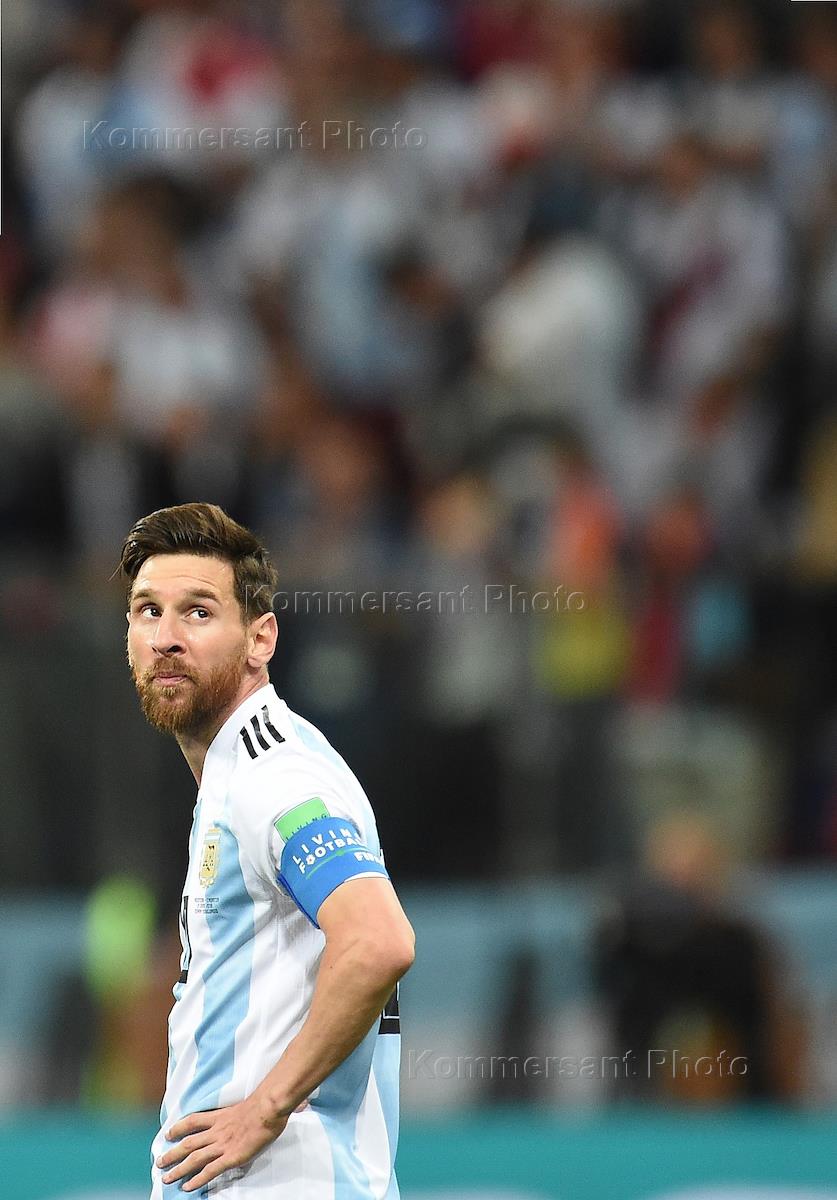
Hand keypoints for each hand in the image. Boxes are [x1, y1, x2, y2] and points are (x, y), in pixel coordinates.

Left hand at [157, 1095, 290, 1191]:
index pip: (193, 1121)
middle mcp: (217, 1131)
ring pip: (194, 1158)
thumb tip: (240, 1117)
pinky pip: (210, 1171)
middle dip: (172, 1153)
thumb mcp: (245, 1105)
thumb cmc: (263, 1105)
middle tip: (160, 1162)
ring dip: (178, 1169)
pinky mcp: (231, 1157)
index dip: (178, 1128)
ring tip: (167, 1178)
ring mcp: (222, 1145)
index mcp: (220, 1117)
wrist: (268, 1108)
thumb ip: (237, 1114)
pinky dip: (197, 1180)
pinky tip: (188, 1187)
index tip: (169, 1133)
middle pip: (188, 1143)